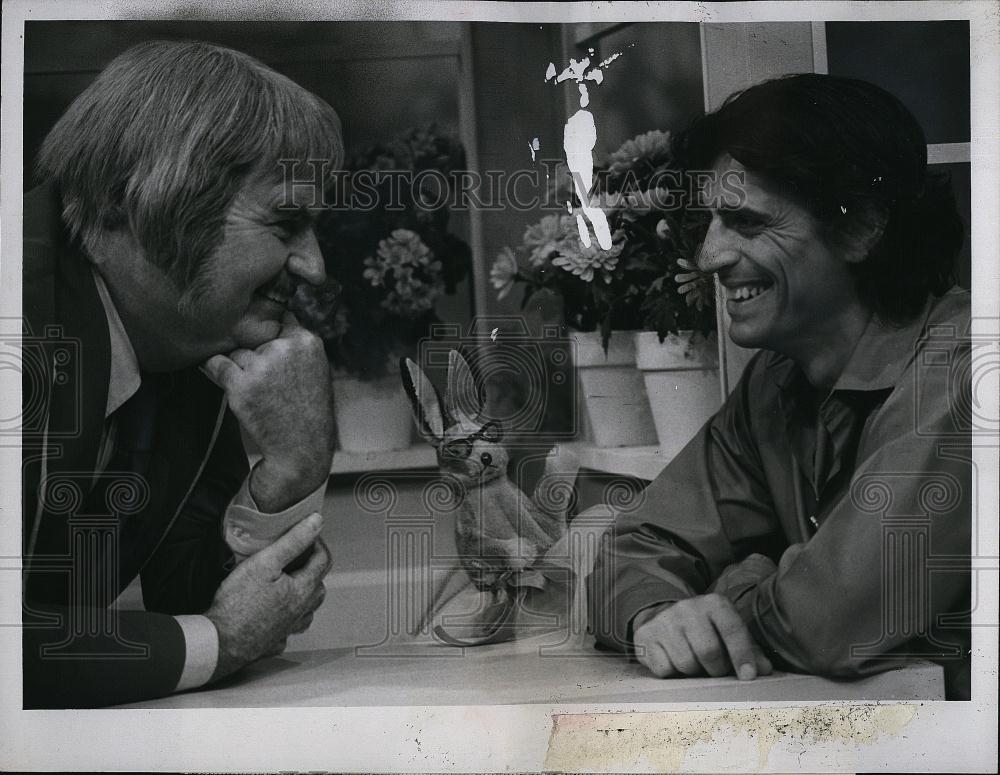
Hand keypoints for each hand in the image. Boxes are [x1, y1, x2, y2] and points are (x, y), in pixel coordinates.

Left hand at [203, 312, 334, 511]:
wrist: (302, 447)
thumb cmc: (309, 410)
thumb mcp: (315, 370)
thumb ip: (295, 347)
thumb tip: (273, 321)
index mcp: (307, 342)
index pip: (279, 318)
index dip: (269, 330)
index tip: (265, 338)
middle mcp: (284, 348)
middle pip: (254, 337)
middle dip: (255, 354)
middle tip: (266, 379)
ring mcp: (261, 366)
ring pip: (237, 353)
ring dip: (240, 368)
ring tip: (258, 392)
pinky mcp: (240, 384)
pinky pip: (216, 365)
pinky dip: (214, 370)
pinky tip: (225, 381)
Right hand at [204, 513, 331, 680]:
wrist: (219, 642)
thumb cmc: (238, 603)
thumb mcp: (265, 562)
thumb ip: (293, 542)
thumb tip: (316, 523)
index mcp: (302, 590)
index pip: (323, 561)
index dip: (317, 543)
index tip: (306, 535)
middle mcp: (301, 611)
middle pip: (318, 586)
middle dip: (313, 568)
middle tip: (298, 557)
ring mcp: (288, 629)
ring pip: (308, 610)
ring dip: (305, 595)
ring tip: (291, 583)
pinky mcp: (273, 642)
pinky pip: (289, 630)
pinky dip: (289, 620)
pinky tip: (278, 614)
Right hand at [632, 593, 772, 680]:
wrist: (664, 618)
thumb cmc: (706, 632)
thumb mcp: (728, 634)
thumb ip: (749, 651)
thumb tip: (765, 670)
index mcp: (714, 604)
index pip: (732, 629)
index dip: (742, 655)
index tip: (748, 676)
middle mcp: (688, 608)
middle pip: (708, 652)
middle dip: (716, 669)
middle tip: (715, 670)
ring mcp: (665, 621)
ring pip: (685, 663)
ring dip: (693, 672)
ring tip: (693, 663)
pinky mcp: (645, 635)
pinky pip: (664, 668)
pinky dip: (672, 672)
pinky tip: (673, 660)